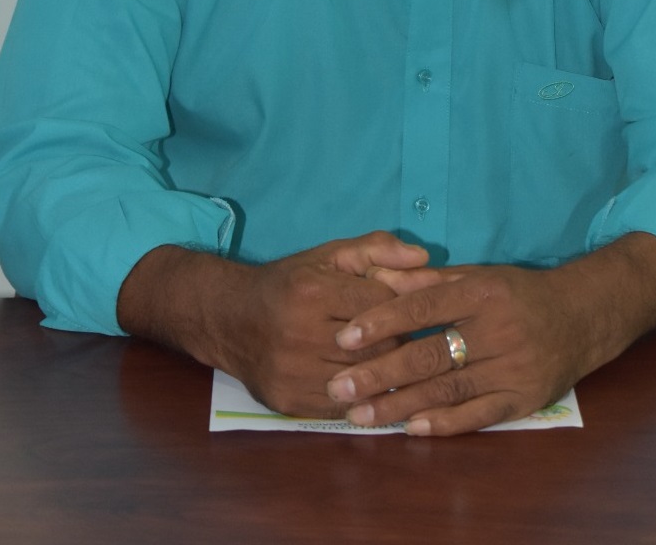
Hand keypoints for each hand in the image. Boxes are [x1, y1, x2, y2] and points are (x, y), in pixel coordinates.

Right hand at [117, 231, 430, 417]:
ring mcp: (292, 371)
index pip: (380, 306)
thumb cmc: (290, 282)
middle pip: (375, 347)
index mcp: (314, 291)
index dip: (404, 309)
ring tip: (398, 368)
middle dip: (398, 345)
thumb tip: (425, 258)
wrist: (230, 318)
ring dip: (383, 375)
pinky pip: (340, 406)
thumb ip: (377, 249)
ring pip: (361, 381)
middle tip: (414, 344)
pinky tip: (370, 389)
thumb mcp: (330, 255)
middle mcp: (300, 332)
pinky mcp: (287, 400)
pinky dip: (360, 399)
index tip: (417, 313)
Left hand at [326, 232, 655, 435]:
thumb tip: (378, 278)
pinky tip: (411, 429)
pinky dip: (444, 423)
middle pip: (430, 355)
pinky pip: (478, 415)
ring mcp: (513, 366)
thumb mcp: (477, 275)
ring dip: (400, 405)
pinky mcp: (525, 398)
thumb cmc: (517, 293)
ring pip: (448, 389)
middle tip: (340, 386)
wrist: (582, 316)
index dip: (383, 321)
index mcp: (481, 291)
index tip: (345, 337)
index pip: (424, 307)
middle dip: (380, 373)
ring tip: (360, 415)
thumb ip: (428, 281)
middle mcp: (497, 328)